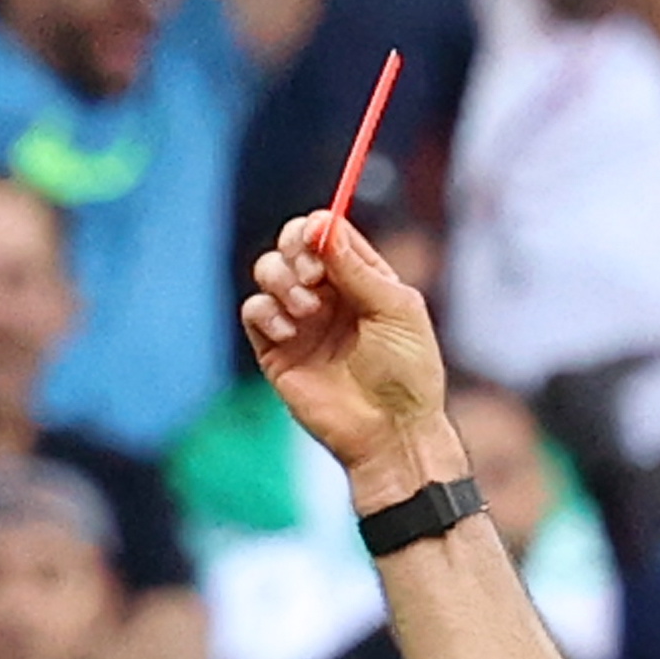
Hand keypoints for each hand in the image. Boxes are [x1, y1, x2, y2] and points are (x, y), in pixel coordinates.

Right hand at [242, 212, 464, 512]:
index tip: (318, 238)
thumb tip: (323, 226)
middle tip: (312, 274)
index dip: (319, 227)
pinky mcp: (276, 350)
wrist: (389, 432)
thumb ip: (358, 268)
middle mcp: (329, 294)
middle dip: (295, 248)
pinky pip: (254, 311)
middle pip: (292, 244)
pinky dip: (266, 312)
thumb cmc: (406, 373)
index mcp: (363, 278)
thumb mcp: (395, 309)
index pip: (329, 232)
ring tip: (307, 311)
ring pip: (268, 271)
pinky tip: (289, 332)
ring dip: (282, 280)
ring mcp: (300, 321)